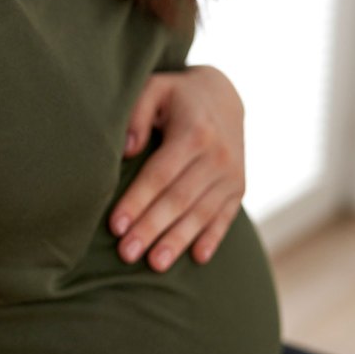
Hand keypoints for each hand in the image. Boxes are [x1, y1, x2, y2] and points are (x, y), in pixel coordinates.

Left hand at [109, 65, 245, 271]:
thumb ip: (136, 114)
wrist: (223, 96)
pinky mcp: (240, 188)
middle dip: (151, 228)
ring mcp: (232, 174)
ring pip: (201, 214)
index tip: (115, 225)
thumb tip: (128, 150)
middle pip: (179, 199)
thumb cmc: (175, 96)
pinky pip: (225, 217)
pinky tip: (197, 259)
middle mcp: (218, 156)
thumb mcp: (153, 89)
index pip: (160, 174)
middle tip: (127, 253)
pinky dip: (212, 238)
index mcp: (194, 132)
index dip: (137, 201)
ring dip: (177, 241)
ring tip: (155, 264)